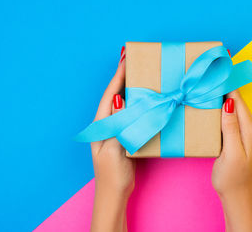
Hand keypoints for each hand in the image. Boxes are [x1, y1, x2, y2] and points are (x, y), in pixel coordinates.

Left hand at [91, 47, 134, 231]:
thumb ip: (118, 126)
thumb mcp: (113, 150)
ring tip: (144, 73)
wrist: (114, 193)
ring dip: (133, 88)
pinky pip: (135, 114)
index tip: (126, 58)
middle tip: (137, 60)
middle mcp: (109, 122)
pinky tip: (149, 98)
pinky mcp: (127, 135)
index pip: (110, 93)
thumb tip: (121, 101)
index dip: (118, 75)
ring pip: (126, 103)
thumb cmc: (111, 173)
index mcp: (102, 123)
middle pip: (117, 94)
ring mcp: (118, 128)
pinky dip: (141, 104)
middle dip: (126, 77)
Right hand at [212, 90, 251, 231]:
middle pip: (236, 100)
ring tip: (205, 87)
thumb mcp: (231, 153)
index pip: (238, 100)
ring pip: (232, 107)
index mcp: (250, 129)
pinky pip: (229, 115)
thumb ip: (231, 128)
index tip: (212, 74)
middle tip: (204, 79)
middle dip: (222, 89)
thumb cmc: (232, 177)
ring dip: (220, 97)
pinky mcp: (237, 134)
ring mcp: (245, 130)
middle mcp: (251, 126)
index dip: (226, 86)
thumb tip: (229, 103)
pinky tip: (210, 105)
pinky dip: (220, 108)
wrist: (235, 194)